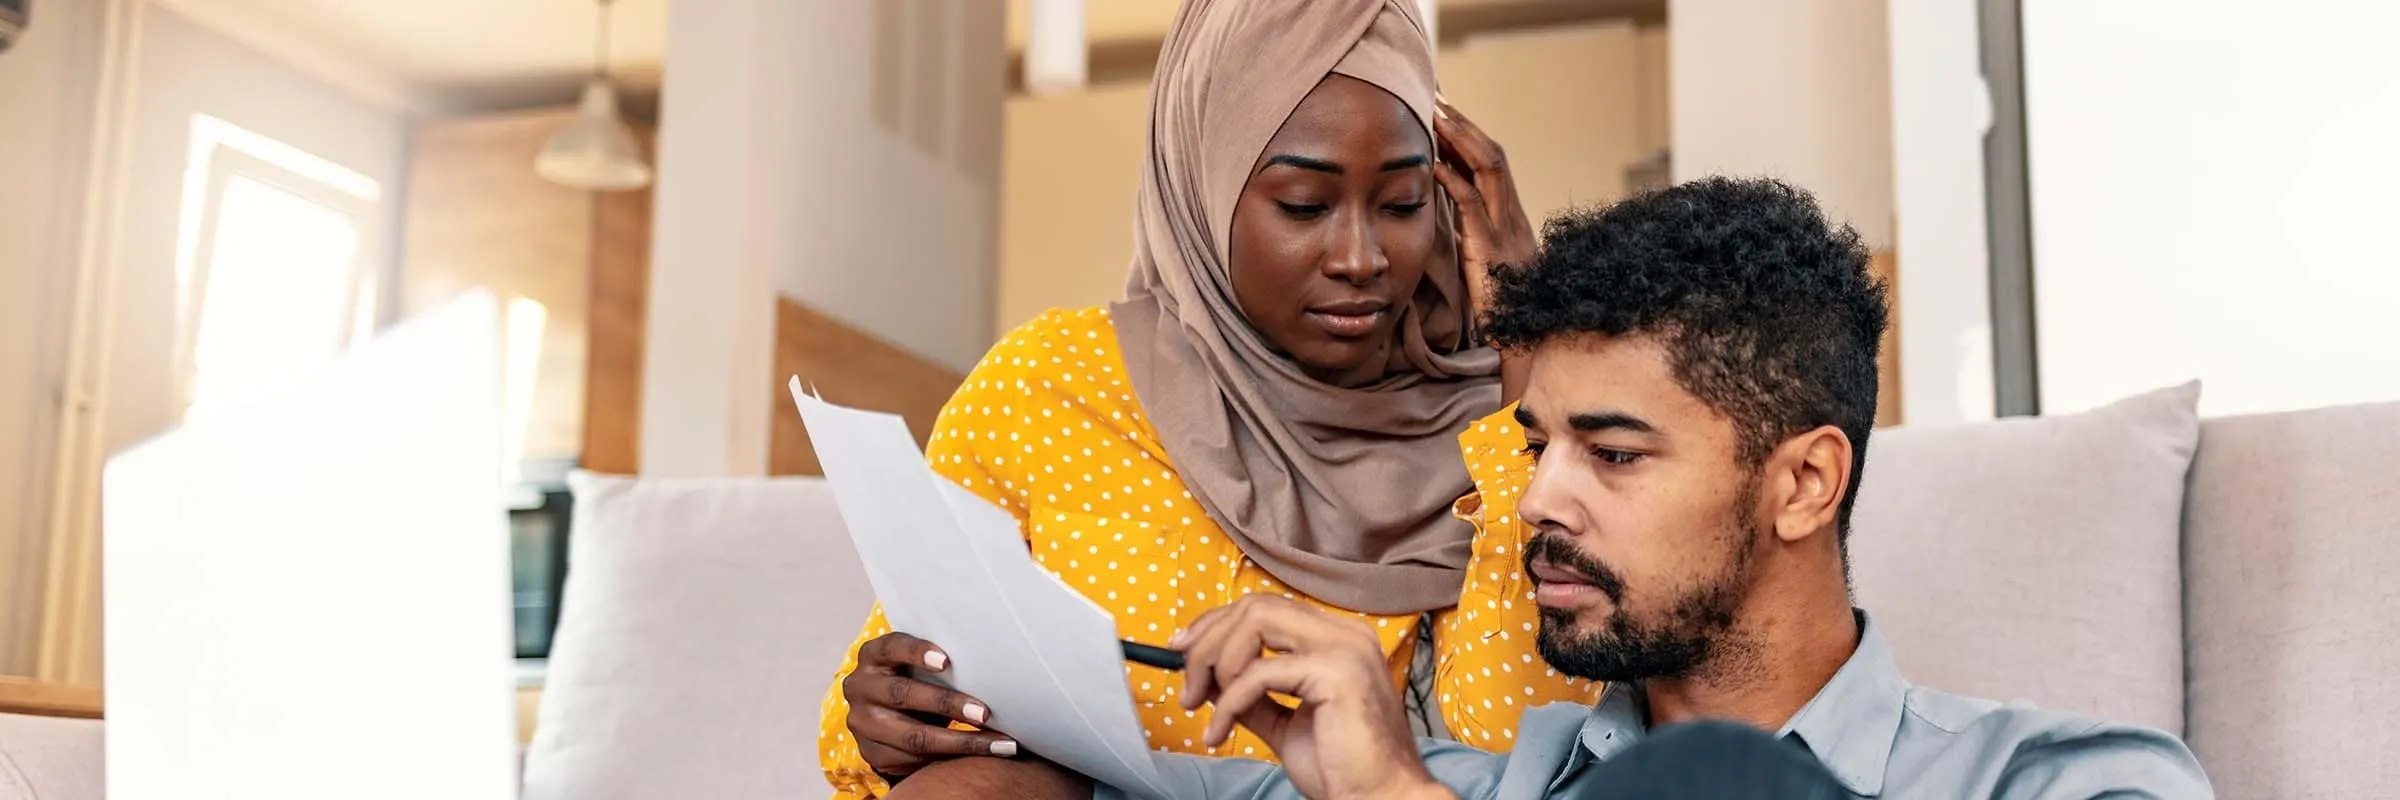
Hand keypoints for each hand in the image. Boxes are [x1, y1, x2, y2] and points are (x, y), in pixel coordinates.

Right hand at [841, 632, 1017, 779]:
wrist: (887, 715)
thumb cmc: (914, 680)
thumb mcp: (918, 666)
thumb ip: (939, 664)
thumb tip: (991, 667)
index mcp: (873, 656)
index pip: (892, 647)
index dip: (917, 653)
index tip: (946, 661)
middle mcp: (860, 687)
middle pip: (903, 694)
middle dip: (947, 704)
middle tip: (984, 713)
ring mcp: (862, 722)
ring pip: (912, 735)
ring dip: (958, 741)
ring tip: (994, 743)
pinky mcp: (871, 752)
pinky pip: (912, 759)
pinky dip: (948, 758)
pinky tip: (978, 755)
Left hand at [1172, 596, 1452, 799]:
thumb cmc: (1342, 771)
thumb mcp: (1285, 725)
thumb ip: (1252, 697)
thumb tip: (1209, 678)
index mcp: (1337, 640)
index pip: (1266, 607)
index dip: (1217, 623)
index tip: (1182, 650)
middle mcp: (1344, 633)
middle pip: (1256, 606)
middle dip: (1208, 640)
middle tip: (1187, 686)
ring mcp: (1344, 648)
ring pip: (1255, 621)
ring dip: (1214, 662)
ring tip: (1201, 706)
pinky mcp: (1336, 672)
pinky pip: (1259, 673)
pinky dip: (1228, 702)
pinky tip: (1219, 732)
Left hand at [1431, 95, 1538, 317]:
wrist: (1530, 347)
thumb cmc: (1508, 317)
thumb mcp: (1491, 271)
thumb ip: (1476, 244)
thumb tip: (1454, 227)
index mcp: (1514, 222)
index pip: (1494, 165)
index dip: (1471, 138)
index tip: (1448, 115)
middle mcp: (1515, 219)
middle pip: (1493, 155)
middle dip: (1465, 124)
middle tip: (1438, 99)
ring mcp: (1506, 231)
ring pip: (1488, 168)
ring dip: (1460, 137)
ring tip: (1434, 114)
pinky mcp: (1492, 250)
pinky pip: (1472, 204)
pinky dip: (1452, 179)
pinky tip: (1432, 163)